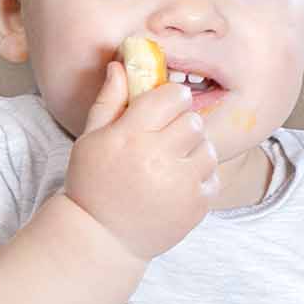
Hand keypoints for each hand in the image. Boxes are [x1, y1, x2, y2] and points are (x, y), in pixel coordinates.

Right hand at [63, 58, 221, 261]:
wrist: (102, 239)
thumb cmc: (93, 184)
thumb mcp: (90, 139)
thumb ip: (109, 101)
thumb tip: (121, 64)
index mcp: (132, 136)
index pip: (172, 96)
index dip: (171, 98)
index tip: (165, 108)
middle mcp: (159, 157)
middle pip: (192, 120)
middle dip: (181, 124)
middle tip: (167, 138)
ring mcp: (181, 184)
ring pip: (207, 147)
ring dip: (193, 151)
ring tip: (172, 163)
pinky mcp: (196, 206)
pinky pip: (213, 176)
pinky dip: (200, 178)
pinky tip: (178, 184)